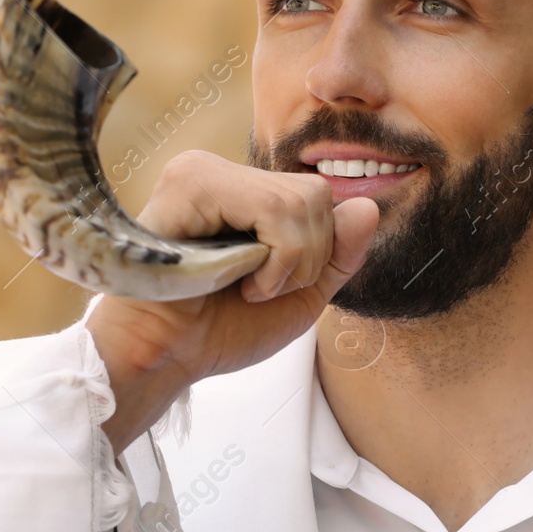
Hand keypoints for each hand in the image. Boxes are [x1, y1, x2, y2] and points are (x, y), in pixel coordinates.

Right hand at [86, 150, 379, 453]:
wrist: (164, 359)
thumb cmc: (217, 330)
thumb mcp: (297, 296)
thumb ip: (337, 255)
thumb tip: (368, 206)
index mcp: (238, 192)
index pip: (316, 197)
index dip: (312, 252)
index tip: (268, 286)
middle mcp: (218, 173)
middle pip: (315, 193)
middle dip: (304, 258)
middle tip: (256, 288)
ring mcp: (200, 172)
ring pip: (301, 200)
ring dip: (287, 265)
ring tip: (242, 285)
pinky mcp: (190, 184)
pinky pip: (274, 210)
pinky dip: (273, 261)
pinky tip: (232, 280)